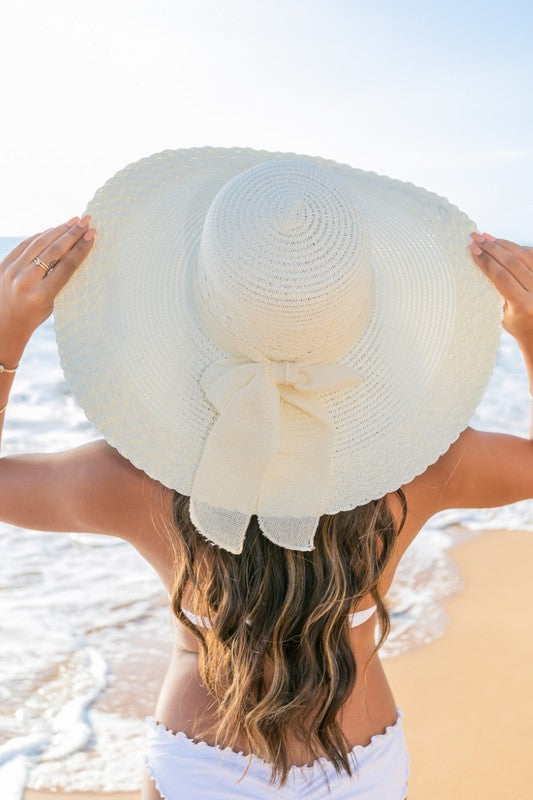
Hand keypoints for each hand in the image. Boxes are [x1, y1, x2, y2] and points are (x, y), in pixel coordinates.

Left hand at [0, 216, 95, 347]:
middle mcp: (25, 281)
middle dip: (72, 233)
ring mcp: (11, 271)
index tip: (91, 236)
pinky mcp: (2, 265)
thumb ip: (57, 279)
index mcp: (41, 295)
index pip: (66, 266)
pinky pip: (24, 245)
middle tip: (86, 221)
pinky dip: (40, 236)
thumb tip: (70, 252)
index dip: (80, 249)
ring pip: (38, 244)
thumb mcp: (50, 303)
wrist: (3, 325)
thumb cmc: (32, 317)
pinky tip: (53, 230)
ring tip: (73, 221)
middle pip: (53, 251)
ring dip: (58, 230)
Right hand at [469, 232, 532, 343]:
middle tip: (476, 237)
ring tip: (486, 237)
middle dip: (491, 248)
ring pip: (524, 255)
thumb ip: (498, 291)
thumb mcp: (502, 315)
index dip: (486, 261)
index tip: (472, 250)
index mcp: (524, 305)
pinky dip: (517, 248)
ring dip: (503, 244)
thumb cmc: (517, 326)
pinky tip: (503, 243)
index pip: (502, 277)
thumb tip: (484, 262)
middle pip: (512, 262)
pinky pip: (532, 255)